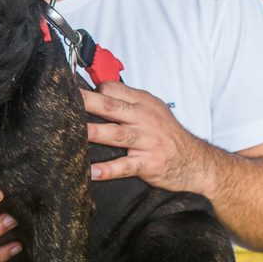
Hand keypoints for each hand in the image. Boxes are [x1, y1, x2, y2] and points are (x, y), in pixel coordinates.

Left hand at [83, 81, 210, 193]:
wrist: (196, 160)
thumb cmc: (167, 134)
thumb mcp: (153, 110)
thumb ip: (129, 101)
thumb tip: (99, 91)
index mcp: (143, 103)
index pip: (115, 90)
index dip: (95, 90)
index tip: (74, 92)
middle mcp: (145, 119)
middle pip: (111, 107)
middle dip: (88, 103)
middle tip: (66, 101)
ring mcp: (147, 142)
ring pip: (116, 134)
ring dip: (94, 133)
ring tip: (74, 134)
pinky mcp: (148, 164)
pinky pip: (125, 167)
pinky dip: (108, 170)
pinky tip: (92, 172)